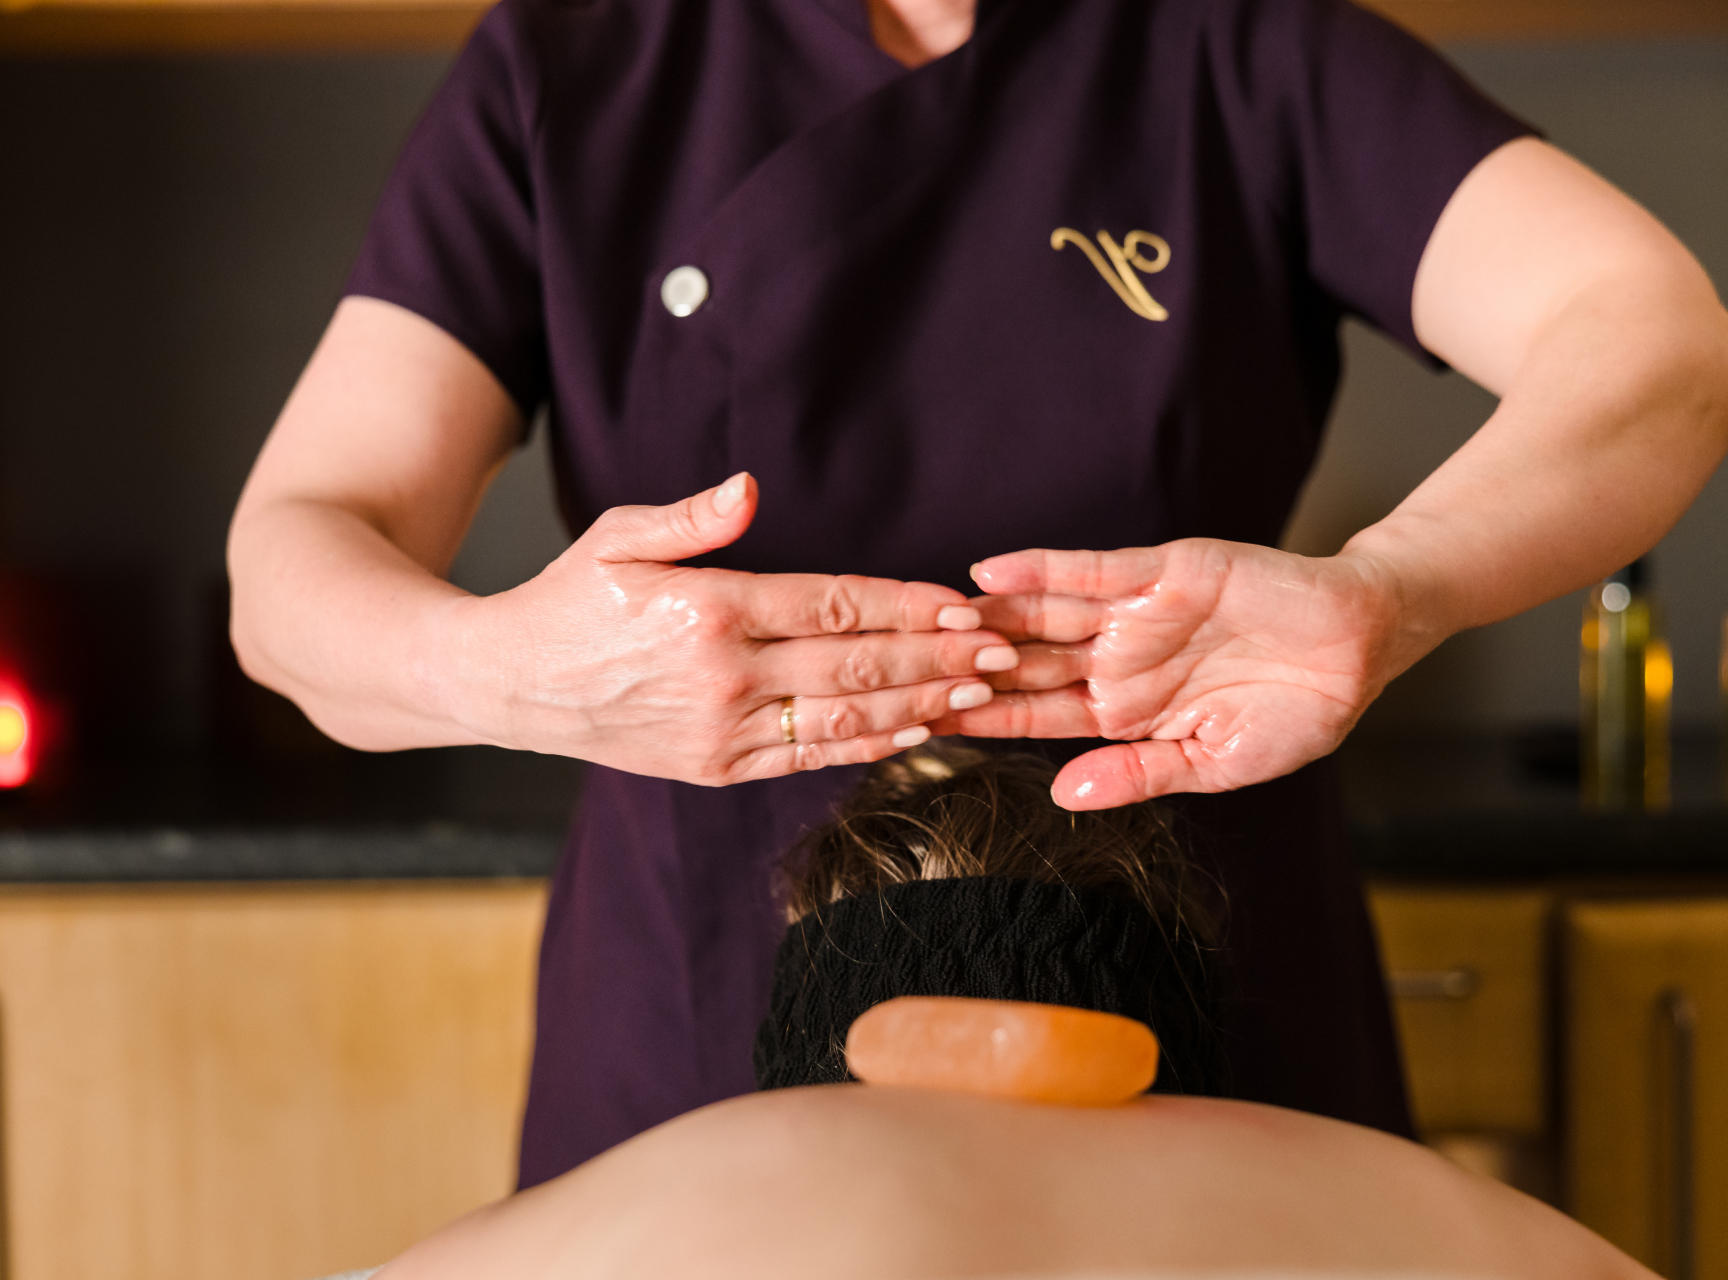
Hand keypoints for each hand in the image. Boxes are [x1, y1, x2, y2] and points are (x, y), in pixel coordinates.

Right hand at [445, 473, 1017, 784]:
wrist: (507, 684)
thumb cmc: (567, 599)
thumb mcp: (617, 536)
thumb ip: (692, 516)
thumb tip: (750, 489)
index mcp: (707, 610)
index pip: (831, 603)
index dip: (904, 604)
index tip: (960, 604)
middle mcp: (722, 677)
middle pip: (854, 664)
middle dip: (936, 657)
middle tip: (999, 651)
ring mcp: (721, 732)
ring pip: (843, 719)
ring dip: (919, 703)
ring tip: (977, 692)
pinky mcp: (715, 768)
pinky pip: (808, 756)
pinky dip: (867, 744)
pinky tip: (914, 729)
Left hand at [927, 540, 1401, 809]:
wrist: (1361, 648)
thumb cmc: (1296, 712)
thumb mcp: (1214, 764)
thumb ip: (1139, 775)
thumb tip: (1065, 795)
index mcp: (1124, 709)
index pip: (1036, 713)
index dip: (982, 718)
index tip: (923, 726)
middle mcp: (1116, 658)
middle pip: (1025, 662)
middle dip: (968, 667)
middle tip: (903, 672)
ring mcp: (1134, 615)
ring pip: (1044, 614)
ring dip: (989, 618)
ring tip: (929, 621)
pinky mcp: (1162, 573)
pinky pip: (1092, 568)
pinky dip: (1042, 568)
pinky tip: (992, 571)